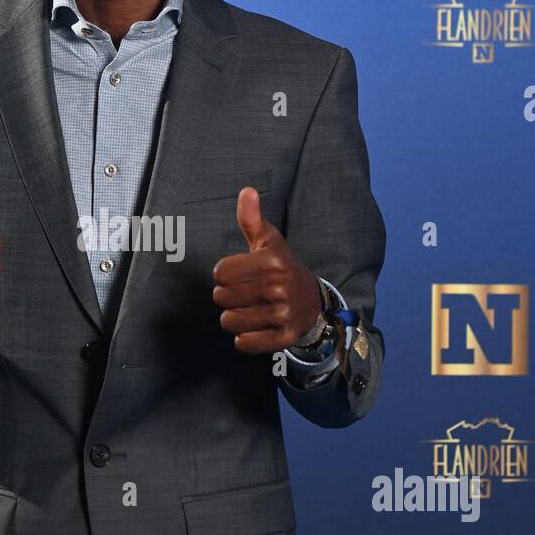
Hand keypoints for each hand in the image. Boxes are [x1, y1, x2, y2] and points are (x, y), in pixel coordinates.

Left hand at [211, 187, 321, 355]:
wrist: (315, 302)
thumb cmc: (282, 268)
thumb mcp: (269, 241)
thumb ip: (252, 218)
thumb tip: (246, 190)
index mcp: (271, 262)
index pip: (219, 273)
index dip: (224, 274)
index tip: (238, 274)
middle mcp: (278, 288)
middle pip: (221, 298)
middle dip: (227, 297)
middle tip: (245, 293)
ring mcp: (282, 314)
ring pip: (229, 322)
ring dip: (234, 318)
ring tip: (249, 309)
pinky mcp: (283, 337)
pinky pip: (244, 343)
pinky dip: (244, 338)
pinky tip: (256, 327)